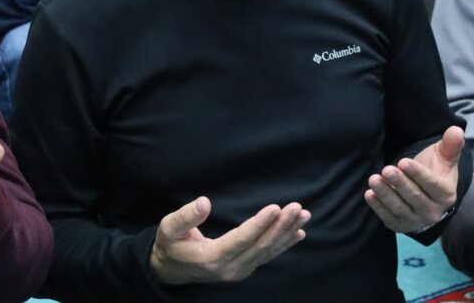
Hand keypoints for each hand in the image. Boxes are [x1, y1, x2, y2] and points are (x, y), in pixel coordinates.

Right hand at [150, 196, 310, 284]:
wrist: (171, 269)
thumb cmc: (171, 244)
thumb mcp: (169, 228)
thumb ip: (186, 216)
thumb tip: (205, 202)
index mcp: (211, 258)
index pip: (241, 240)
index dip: (259, 224)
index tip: (276, 207)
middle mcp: (230, 268)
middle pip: (260, 246)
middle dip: (280, 226)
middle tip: (296, 207)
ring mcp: (239, 270)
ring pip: (268, 251)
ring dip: (287, 232)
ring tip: (303, 215)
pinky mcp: (245, 268)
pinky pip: (268, 256)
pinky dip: (284, 244)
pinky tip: (298, 233)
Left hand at [365, 126, 463, 232]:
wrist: (426, 194)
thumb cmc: (435, 170)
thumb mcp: (444, 157)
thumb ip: (451, 144)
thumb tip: (456, 130)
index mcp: (446, 194)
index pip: (432, 185)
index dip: (418, 174)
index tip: (403, 162)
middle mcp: (433, 212)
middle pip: (415, 197)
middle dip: (400, 183)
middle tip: (387, 170)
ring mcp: (416, 221)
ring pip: (400, 208)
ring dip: (385, 194)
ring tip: (374, 180)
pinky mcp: (400, 225)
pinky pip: (388, 217)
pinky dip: (378, 207)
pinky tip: (369, 194)